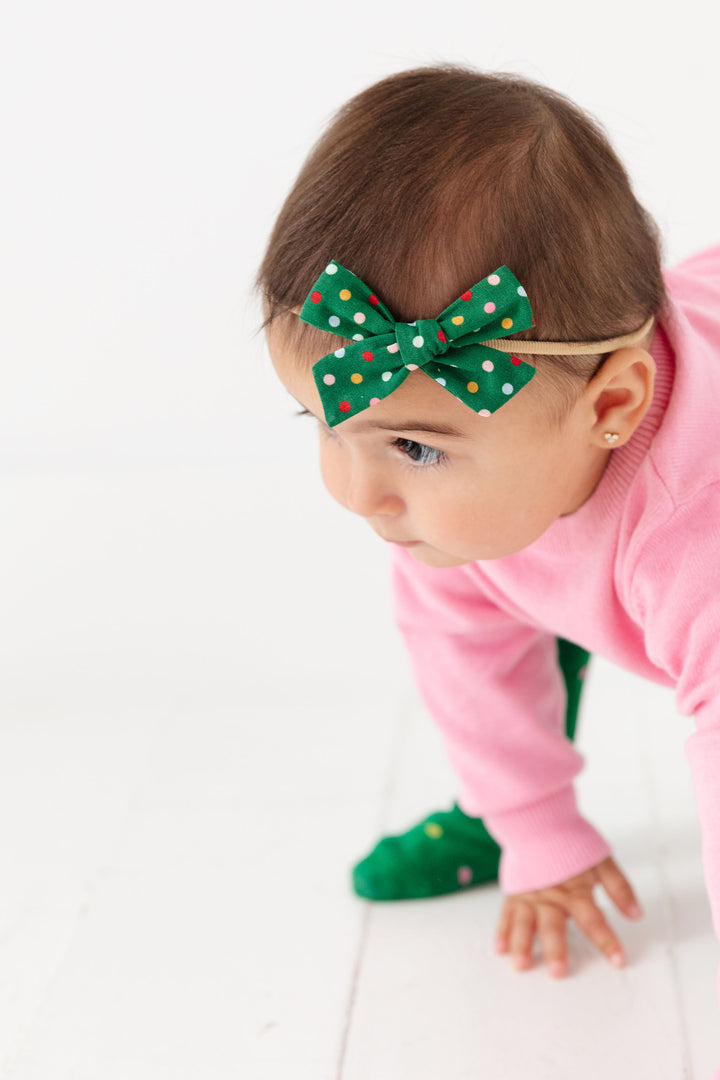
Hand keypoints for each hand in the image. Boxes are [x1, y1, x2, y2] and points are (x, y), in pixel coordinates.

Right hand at [495, 855, 642, 977]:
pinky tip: (500, 949)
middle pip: (553, 925)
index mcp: (575, 890)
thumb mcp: (601, 861)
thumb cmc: (570, 841)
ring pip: (525, 922)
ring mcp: (530, 895)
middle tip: (558, 971)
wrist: (540, 820)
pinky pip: (507, 913)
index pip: (593, 919)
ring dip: (523, 944)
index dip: (606, 940)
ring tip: (522, 965)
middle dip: (555, 949)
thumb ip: (619, 888)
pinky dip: (503, 931)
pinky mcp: (516, 893)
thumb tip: (636, 914)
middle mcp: (550, 896)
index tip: (618, 960)